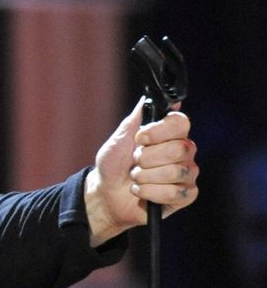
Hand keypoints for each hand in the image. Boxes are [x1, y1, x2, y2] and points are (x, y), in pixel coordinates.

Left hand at [84, 97, 198, 246]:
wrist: (106, 193)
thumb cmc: (113, 164)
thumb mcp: (119, 139)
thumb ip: (135, 120)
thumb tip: (147, 98)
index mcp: (169, 134)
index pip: (181, 122)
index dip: (159, 131)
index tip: (140, 138)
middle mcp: (183, 151)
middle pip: (179, 149)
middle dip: (147, 158)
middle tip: (135, 161)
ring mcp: (187, 173)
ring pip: (175, 172)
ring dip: (146, 176)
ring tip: (136, 177)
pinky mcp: (186, 195)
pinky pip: (175, 193)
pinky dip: (150, 192)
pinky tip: (141, 191)